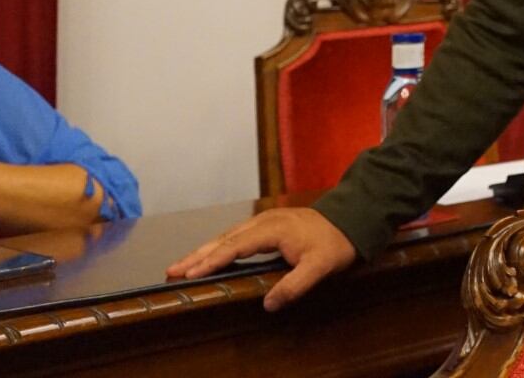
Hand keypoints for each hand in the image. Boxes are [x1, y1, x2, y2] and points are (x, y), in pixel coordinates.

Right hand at [166, 207, 357, 310]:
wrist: (352, 218)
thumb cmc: (335, 243)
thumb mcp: (321, 267)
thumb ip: (295, 285)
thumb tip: (267, 304)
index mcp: (273, 230)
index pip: (235, 247)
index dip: (211, 260)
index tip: (190, 273)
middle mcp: (264, 221)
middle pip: (224, 239)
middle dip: (197, 255)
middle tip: (171, 270)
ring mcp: (265, 220)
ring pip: (228, 235)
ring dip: (204, 250)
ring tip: (182, 265)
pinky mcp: (268, 223)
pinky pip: (236, 235)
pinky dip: (219, 245)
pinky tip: (210, 254)